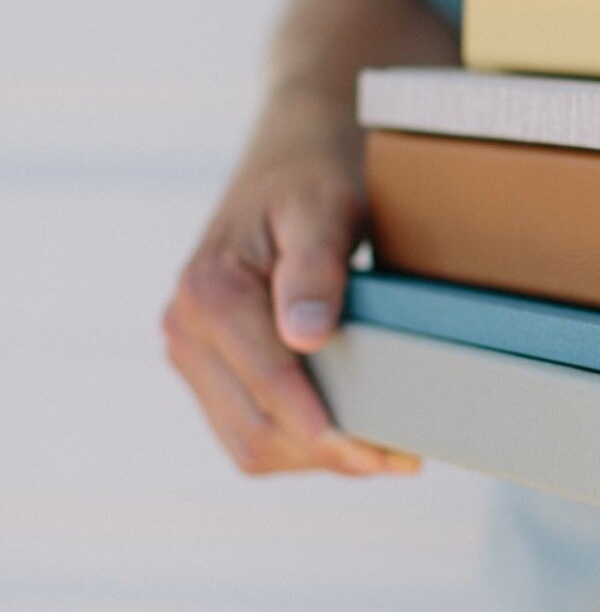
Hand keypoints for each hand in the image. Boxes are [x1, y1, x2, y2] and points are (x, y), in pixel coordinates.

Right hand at [162, 124, 417, 476]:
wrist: (291, 152)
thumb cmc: (315, 175)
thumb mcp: (326, 207)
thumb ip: (315, 269)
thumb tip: (304, 337)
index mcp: (211, 292)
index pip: (270, 387)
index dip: (328, 431)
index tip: (381, 455)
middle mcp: (185, 326)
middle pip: (256, 427)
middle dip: (329, 453)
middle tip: (401, 458)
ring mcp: (190, 348)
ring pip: (247, 440)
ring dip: (313, 458)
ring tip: (384, 451)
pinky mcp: (206, 362)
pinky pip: (245, 426)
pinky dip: (296, 443)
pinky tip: (349, 434)